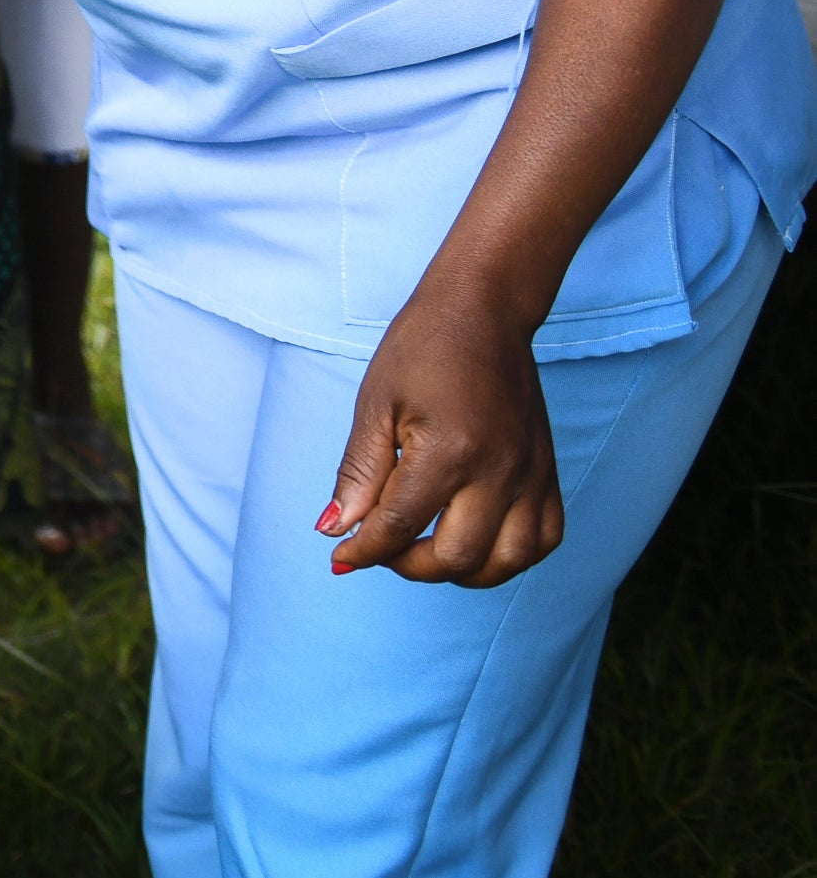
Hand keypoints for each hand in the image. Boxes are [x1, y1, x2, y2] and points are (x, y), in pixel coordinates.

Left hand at [320, 279, 561, 585]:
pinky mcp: (549, 473)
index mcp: (449, 451)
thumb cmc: (422, 349)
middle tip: (382, 547)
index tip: (342, 555)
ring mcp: (532, 475)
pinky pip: (545, 540)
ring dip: (462, 571)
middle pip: (456, 557)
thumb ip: (358, 474)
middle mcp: (499, 471)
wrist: (483, 313)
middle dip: (408, 566)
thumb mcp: (375, 405)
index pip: (400, 526)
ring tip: (426, 550)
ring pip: (507, 562)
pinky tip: (477, 542)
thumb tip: (334, 529)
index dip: (365, 549)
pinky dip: (510, 557)